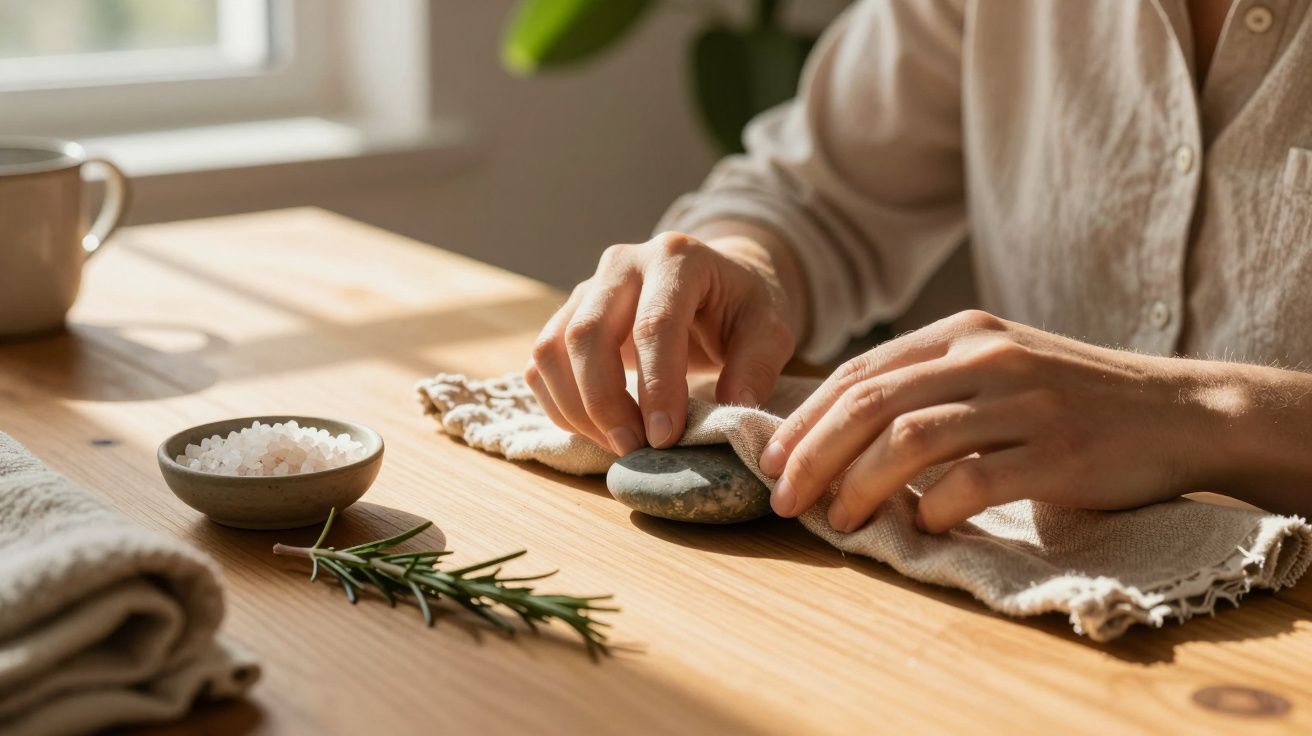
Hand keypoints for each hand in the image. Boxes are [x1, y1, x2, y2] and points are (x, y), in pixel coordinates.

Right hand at [526, 229, 800, 454]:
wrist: (716, 283)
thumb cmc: (742, 308)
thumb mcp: (770, 328)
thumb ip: (756, 367)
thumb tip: (733, 410)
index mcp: (677, 258)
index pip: (654, 325)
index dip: (657, 387)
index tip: (666, 439)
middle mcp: (622, 264)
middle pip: (588, 334)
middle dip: (605, 402)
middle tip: (636, 449)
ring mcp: (586, 288)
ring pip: (552, 350)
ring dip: (578, 409)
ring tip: (620, 445)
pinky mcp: (567, 316)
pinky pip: (542, 365)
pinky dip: (560, 405)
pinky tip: (596, 431)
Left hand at [758, 310, 1223, 532]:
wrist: (1177, 412)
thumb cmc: (1071, 399)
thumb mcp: (997, 368)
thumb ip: (929, 384)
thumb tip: (838, 434)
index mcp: (962, 333)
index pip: (858, 374)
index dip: (804, 419)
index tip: (771, 461)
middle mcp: (986, 357)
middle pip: (870, 403)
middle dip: (813, 454)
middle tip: (784, 498)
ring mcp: (1022, 402)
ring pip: (910, 439)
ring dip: (860, 486)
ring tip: (838, 520)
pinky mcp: (1057, 451)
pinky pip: (974, 481)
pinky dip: (935, 508)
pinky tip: (924, 525)